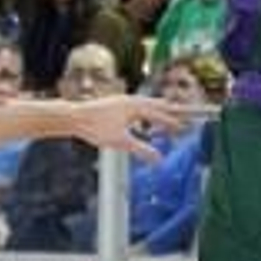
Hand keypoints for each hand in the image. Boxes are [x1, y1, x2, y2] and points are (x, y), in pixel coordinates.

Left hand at [68, 91, 192, 164]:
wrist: (74, 116)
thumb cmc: (96, 127)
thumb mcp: (121, 142)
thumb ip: (142, 150)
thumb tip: (160, 160)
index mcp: (136, 107)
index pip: (161, 115)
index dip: (174, 123)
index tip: (185, 129)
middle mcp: (132, 100)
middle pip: (159, 105)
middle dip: (172, 113)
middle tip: (185, 118)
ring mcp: (124, 100)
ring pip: (148, 104)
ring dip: (160, 111)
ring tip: (170, 116)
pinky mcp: (117, 103)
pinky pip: (139, 106)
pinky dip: (147, 111)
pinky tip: (143, 119)